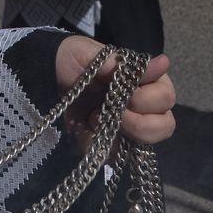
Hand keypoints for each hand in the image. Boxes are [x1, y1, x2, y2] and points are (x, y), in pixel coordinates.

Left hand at [54, 35, 175, 151]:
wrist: (45, 77)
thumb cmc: (74, 60)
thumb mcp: (96, 56)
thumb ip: (127, 65)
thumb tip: (164, 63)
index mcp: (148, 83)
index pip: (166, 99)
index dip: (144, 99)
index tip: (117, 90)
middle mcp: (146, 108)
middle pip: (164, 126)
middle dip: (136, 123)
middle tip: (106, 109)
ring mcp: (130, 130)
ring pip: (144, 146)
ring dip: (118, 135)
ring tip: (94, 118)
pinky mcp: (111, 145)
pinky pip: (115, 157)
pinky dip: (97, 146)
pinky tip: (84, 129)